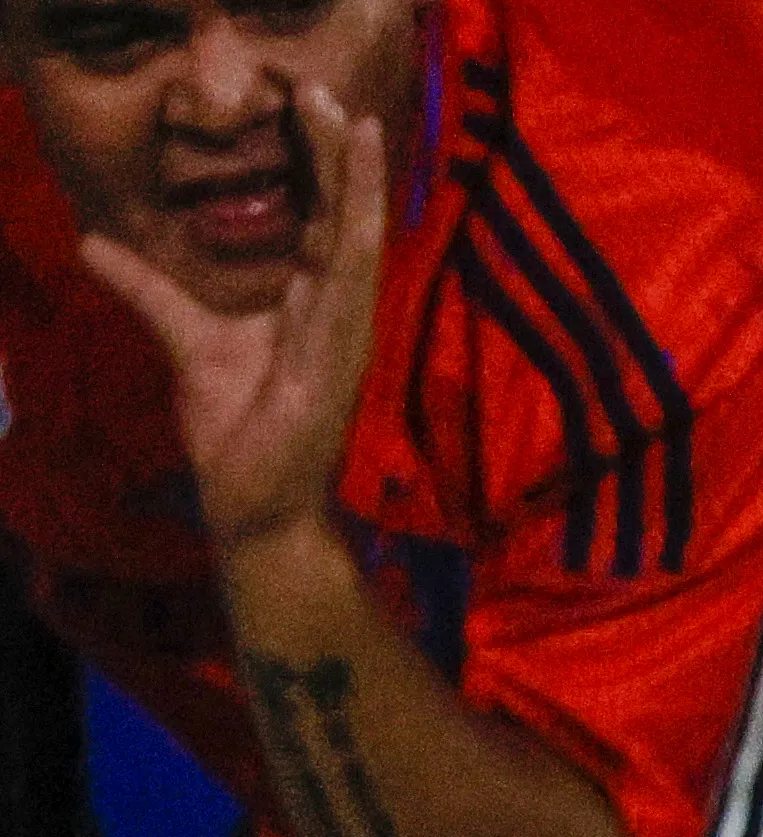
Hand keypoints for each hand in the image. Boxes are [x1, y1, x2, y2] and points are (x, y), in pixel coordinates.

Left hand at [79, 86, 388, 552]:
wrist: (256, 506)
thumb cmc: (238, 432)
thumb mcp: (185, 343)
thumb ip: (150, 290)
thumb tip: (92, 243)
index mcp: (310, 303)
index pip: (320, 219)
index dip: (320, 166)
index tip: (309, 108)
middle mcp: (336, 312)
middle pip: (344, 218)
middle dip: (340, 157)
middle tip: (325, 92)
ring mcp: (343, 337)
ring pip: (358, 244)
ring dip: (359, 186)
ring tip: (356, 125)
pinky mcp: (336, 364)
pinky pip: (349, 295)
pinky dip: (356, 248)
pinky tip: (357, 212)